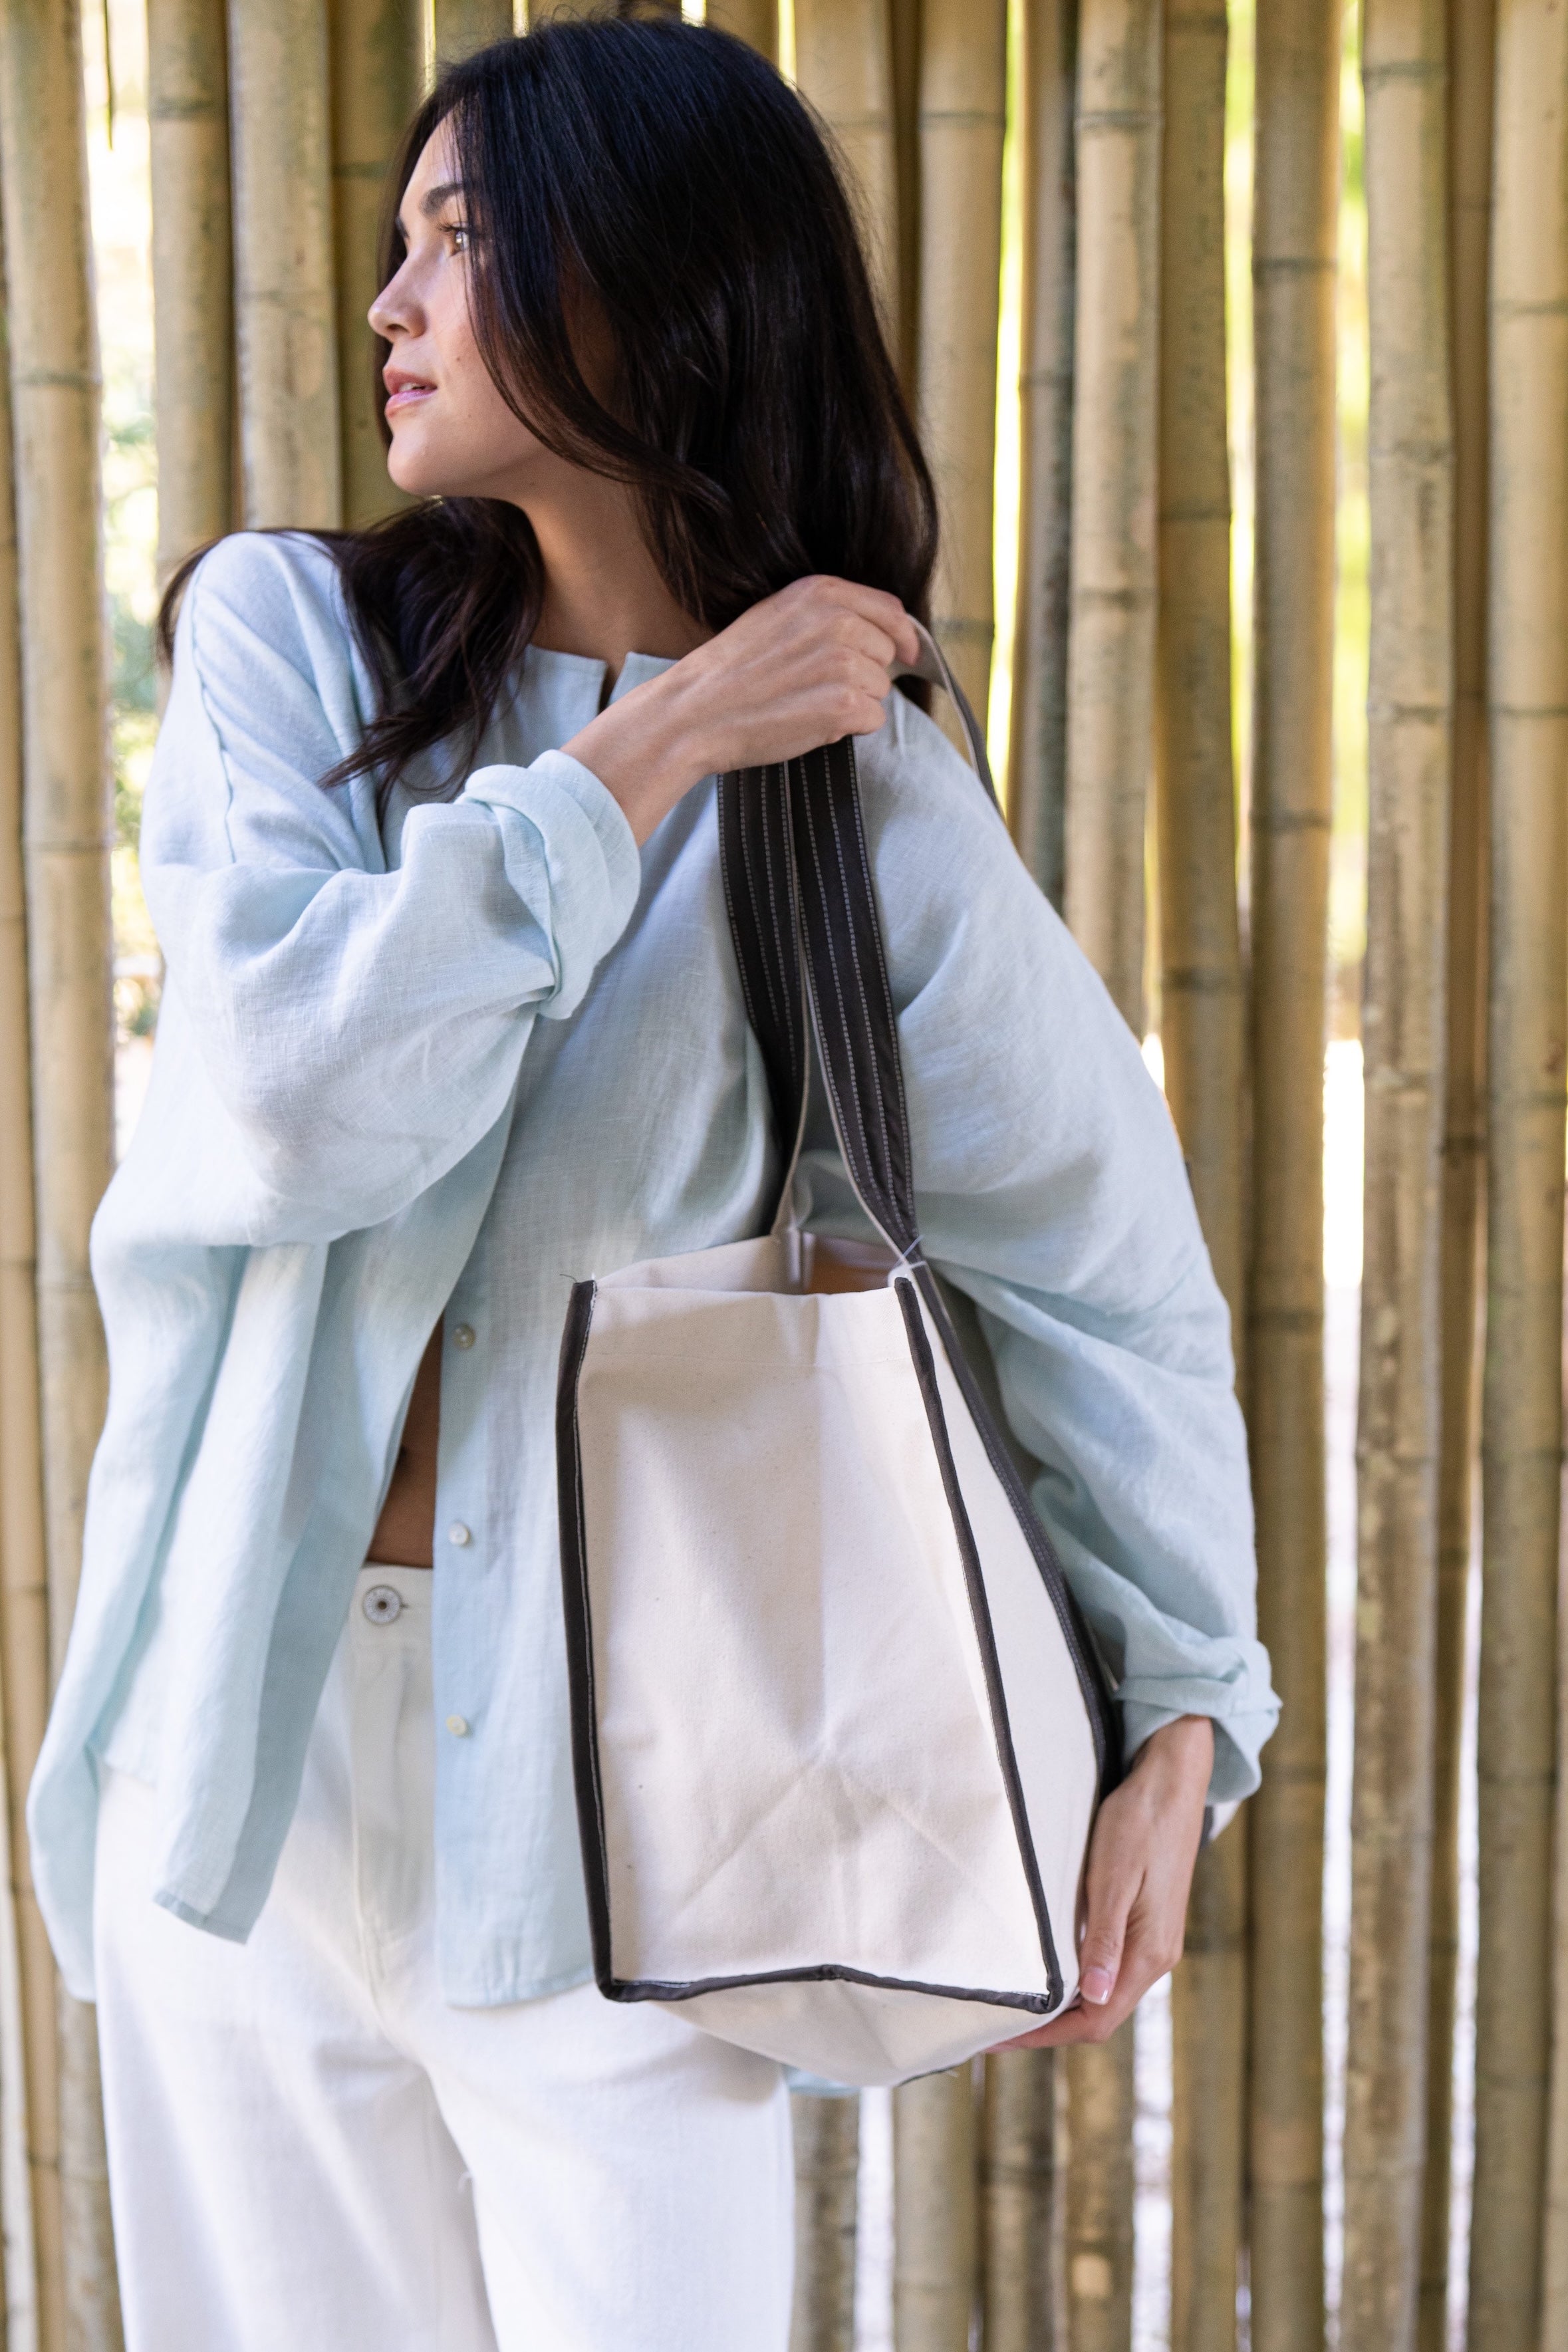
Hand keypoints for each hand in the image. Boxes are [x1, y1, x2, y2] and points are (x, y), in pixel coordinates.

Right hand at [561, 576, 920, 843]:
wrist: (696, 713)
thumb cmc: (731, 673)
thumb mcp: (776, 617)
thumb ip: (824, 615)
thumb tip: (874, 632)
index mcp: (821, 592)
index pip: (890, 610)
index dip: (901, 636)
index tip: (903, 654)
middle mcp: (837, 621)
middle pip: (887, 653)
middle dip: (866, 673)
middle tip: (819, 686)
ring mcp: (842, 663)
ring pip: (882, 689)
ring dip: (856, 703)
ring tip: (808, 704)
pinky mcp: (843, 704)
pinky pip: (874, 720)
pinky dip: (850, 728)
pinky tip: (813, 723)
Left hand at [991, 1714, 1214, 2050]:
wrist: (1171, 1783)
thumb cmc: (1138, 1823)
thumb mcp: (1114, 1877)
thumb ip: (1105, 1939)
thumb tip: (1095, 1998)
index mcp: (1150, 1952)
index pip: (1096, 2021)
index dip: (1047, 2035)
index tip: (1001, 2037)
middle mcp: (1156, 1957)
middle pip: (1100, 2015)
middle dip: (1049, 2029)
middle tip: (996, 2027)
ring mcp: (1153, 1941)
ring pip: (1104, 1995)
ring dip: (1063, 2008)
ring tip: (1016, 2007)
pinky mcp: (1147, 1924)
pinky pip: (1109, 1969)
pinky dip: (1078, 1983)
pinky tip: (1051, 1972)